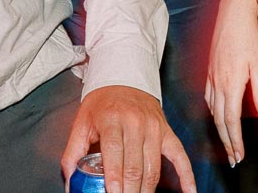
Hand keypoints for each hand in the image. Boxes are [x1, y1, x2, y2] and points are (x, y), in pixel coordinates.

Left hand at [61, 85, 195, 192]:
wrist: (124, 77)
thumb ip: (72, 153)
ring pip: (154, 167)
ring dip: (146, 190)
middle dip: (129, 191)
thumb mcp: (81, 123)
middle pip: (135, 167)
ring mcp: (155, 127)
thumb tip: (69, 182)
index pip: (114, 155)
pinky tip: (189, 192)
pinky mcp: (167, 131)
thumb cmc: (101, 104)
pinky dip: (187, 177)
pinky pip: (181, 156)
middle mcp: (137, 123)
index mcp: (113, 119)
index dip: (114, 180)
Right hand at [205, 0, 257, 166]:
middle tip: (233, 159)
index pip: (230, 121)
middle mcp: (217, 82)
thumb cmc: (249, 34)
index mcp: (230, 82)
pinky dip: (213, 111)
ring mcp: (210, 75)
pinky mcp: (209, 68)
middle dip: (226, 141)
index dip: (234, 141)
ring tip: (227, 143)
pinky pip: (208, 97)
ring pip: (212, 110)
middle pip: (219, 119)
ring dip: (219, 129)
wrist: (233, 11)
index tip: (239, 156)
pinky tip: (218, 115)